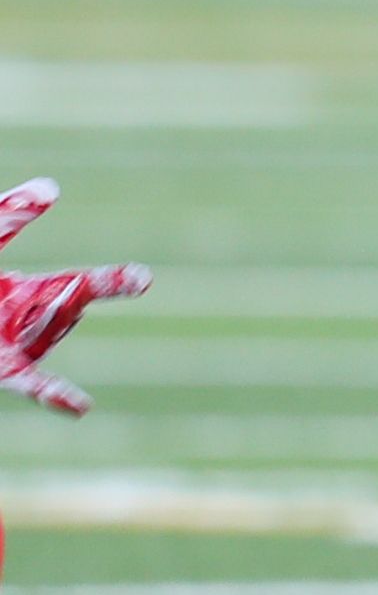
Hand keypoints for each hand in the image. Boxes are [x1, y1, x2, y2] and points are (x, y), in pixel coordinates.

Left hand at [0, 179, 146, 416]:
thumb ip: (9, 217)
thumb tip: (52, 188)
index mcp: (29, 297)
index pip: (79, 286)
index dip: (114, 282)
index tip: (147, 279)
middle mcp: (29, 326)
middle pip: (70, 303)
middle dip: (106, 285)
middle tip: (142, 278)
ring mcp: (16, 351)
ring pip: (46, 330)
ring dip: (42, 316)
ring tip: (25, 303)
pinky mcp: (4, 370)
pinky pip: (30, 384)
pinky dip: (54, 394)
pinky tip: (80, 406)